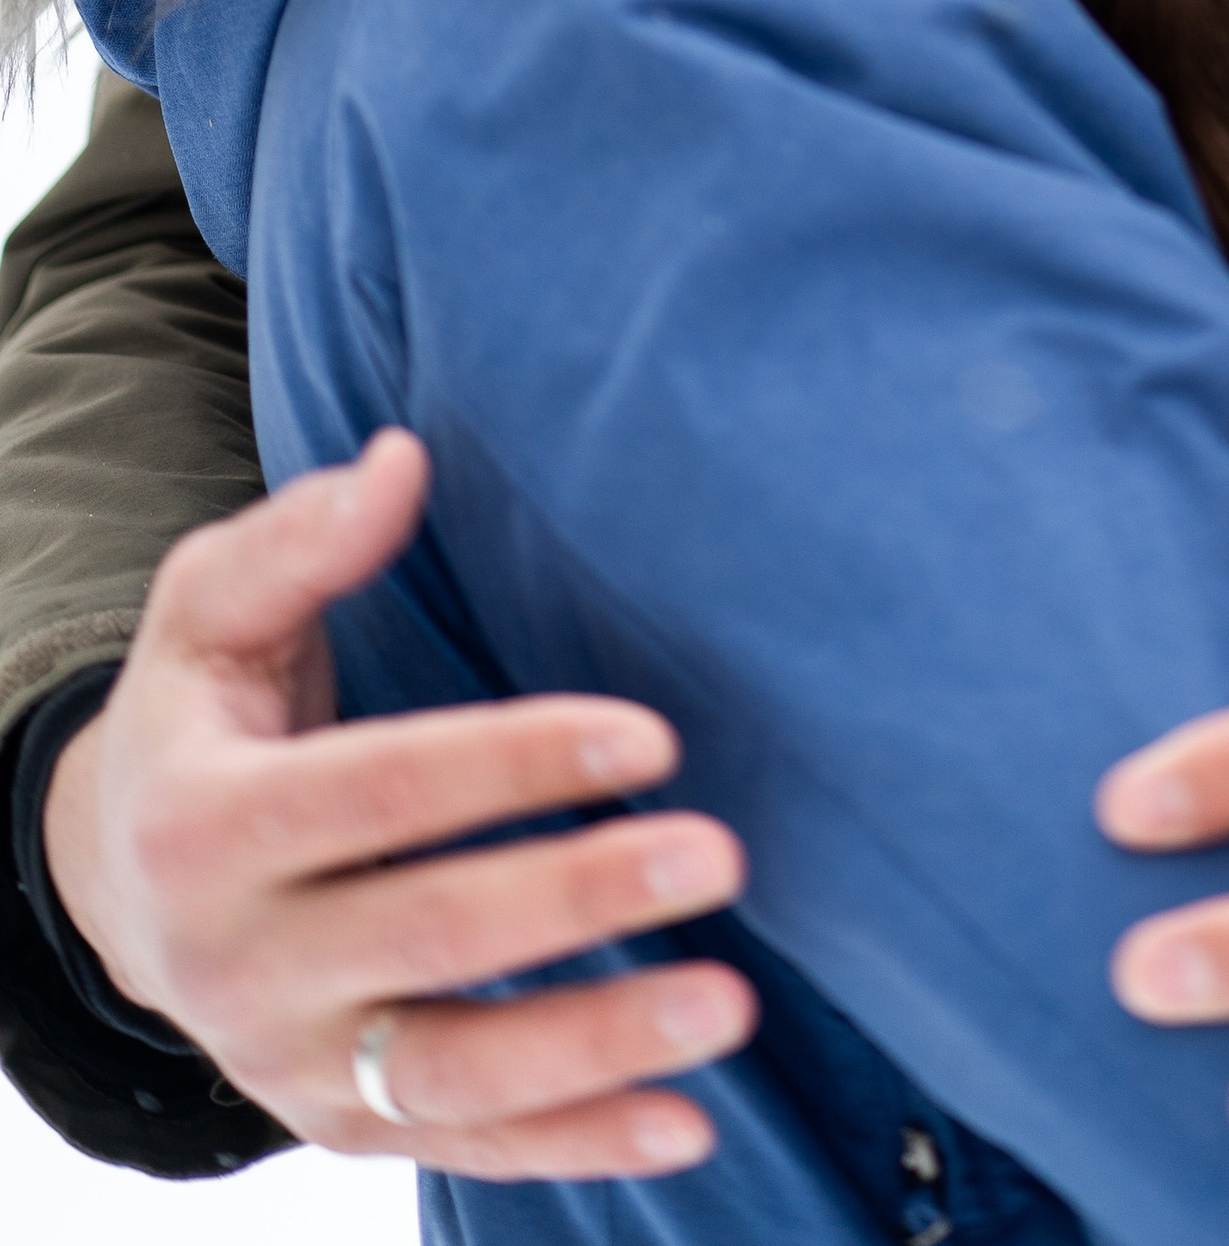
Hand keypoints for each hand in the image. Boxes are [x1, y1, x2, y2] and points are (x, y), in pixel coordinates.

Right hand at [41, 428, 755, 1175]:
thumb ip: (302, 538)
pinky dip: (577, 1147)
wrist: (118, 878)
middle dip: (579, 898)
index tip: (650, 736)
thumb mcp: (209, 608)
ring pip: (454, 1072)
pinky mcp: (340, 1121)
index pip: (382, 792)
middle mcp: (236, 962)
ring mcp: (286, 1060)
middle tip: (718, 856)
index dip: (517, 763)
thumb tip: (400, 462)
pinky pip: (466, 1149)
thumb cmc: (205, 713)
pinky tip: (689, 1123)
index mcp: (202, 824)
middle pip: (430, 937)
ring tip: (728, 1003)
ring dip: (598, 1045)